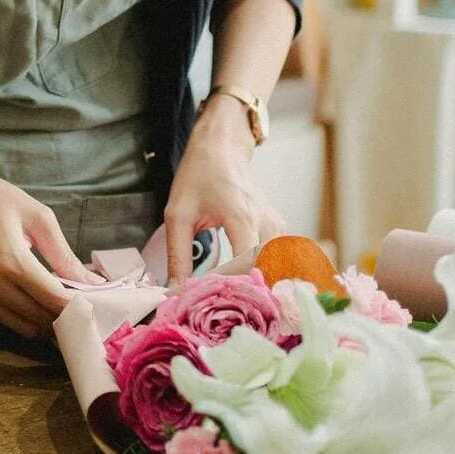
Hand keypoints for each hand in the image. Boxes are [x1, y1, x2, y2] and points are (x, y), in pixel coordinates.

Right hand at [0, 158, 104, 337]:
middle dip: (66, 316)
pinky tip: (38, 297)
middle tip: (84, 303)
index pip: (55, 301)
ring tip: (61, 301)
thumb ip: (65, 255)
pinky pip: (8, 318)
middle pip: (42, 319)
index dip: (80, 308)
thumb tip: (93, 283)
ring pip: (25, 326)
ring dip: (46, 320)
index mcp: (13, 263)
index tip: (98, 304)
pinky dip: (27, 315)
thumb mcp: (37, 218)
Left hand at [164, 98, 287, 284]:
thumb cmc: (199, 175)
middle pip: (265, 272)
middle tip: (219, 306)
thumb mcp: (178, 214)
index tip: (205, 296)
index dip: (229, 286)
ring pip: (274, 268)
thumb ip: (177, 255)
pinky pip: (275, 260)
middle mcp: (266, 223)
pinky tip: (242, 282)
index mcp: (242, 217)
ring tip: (230, 297)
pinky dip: (261, 274)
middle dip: (244, 292)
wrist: (222, 147)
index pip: (246, 265)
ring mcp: (276, 226)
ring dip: (254, 284)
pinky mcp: (278, 229)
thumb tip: (176, 290)